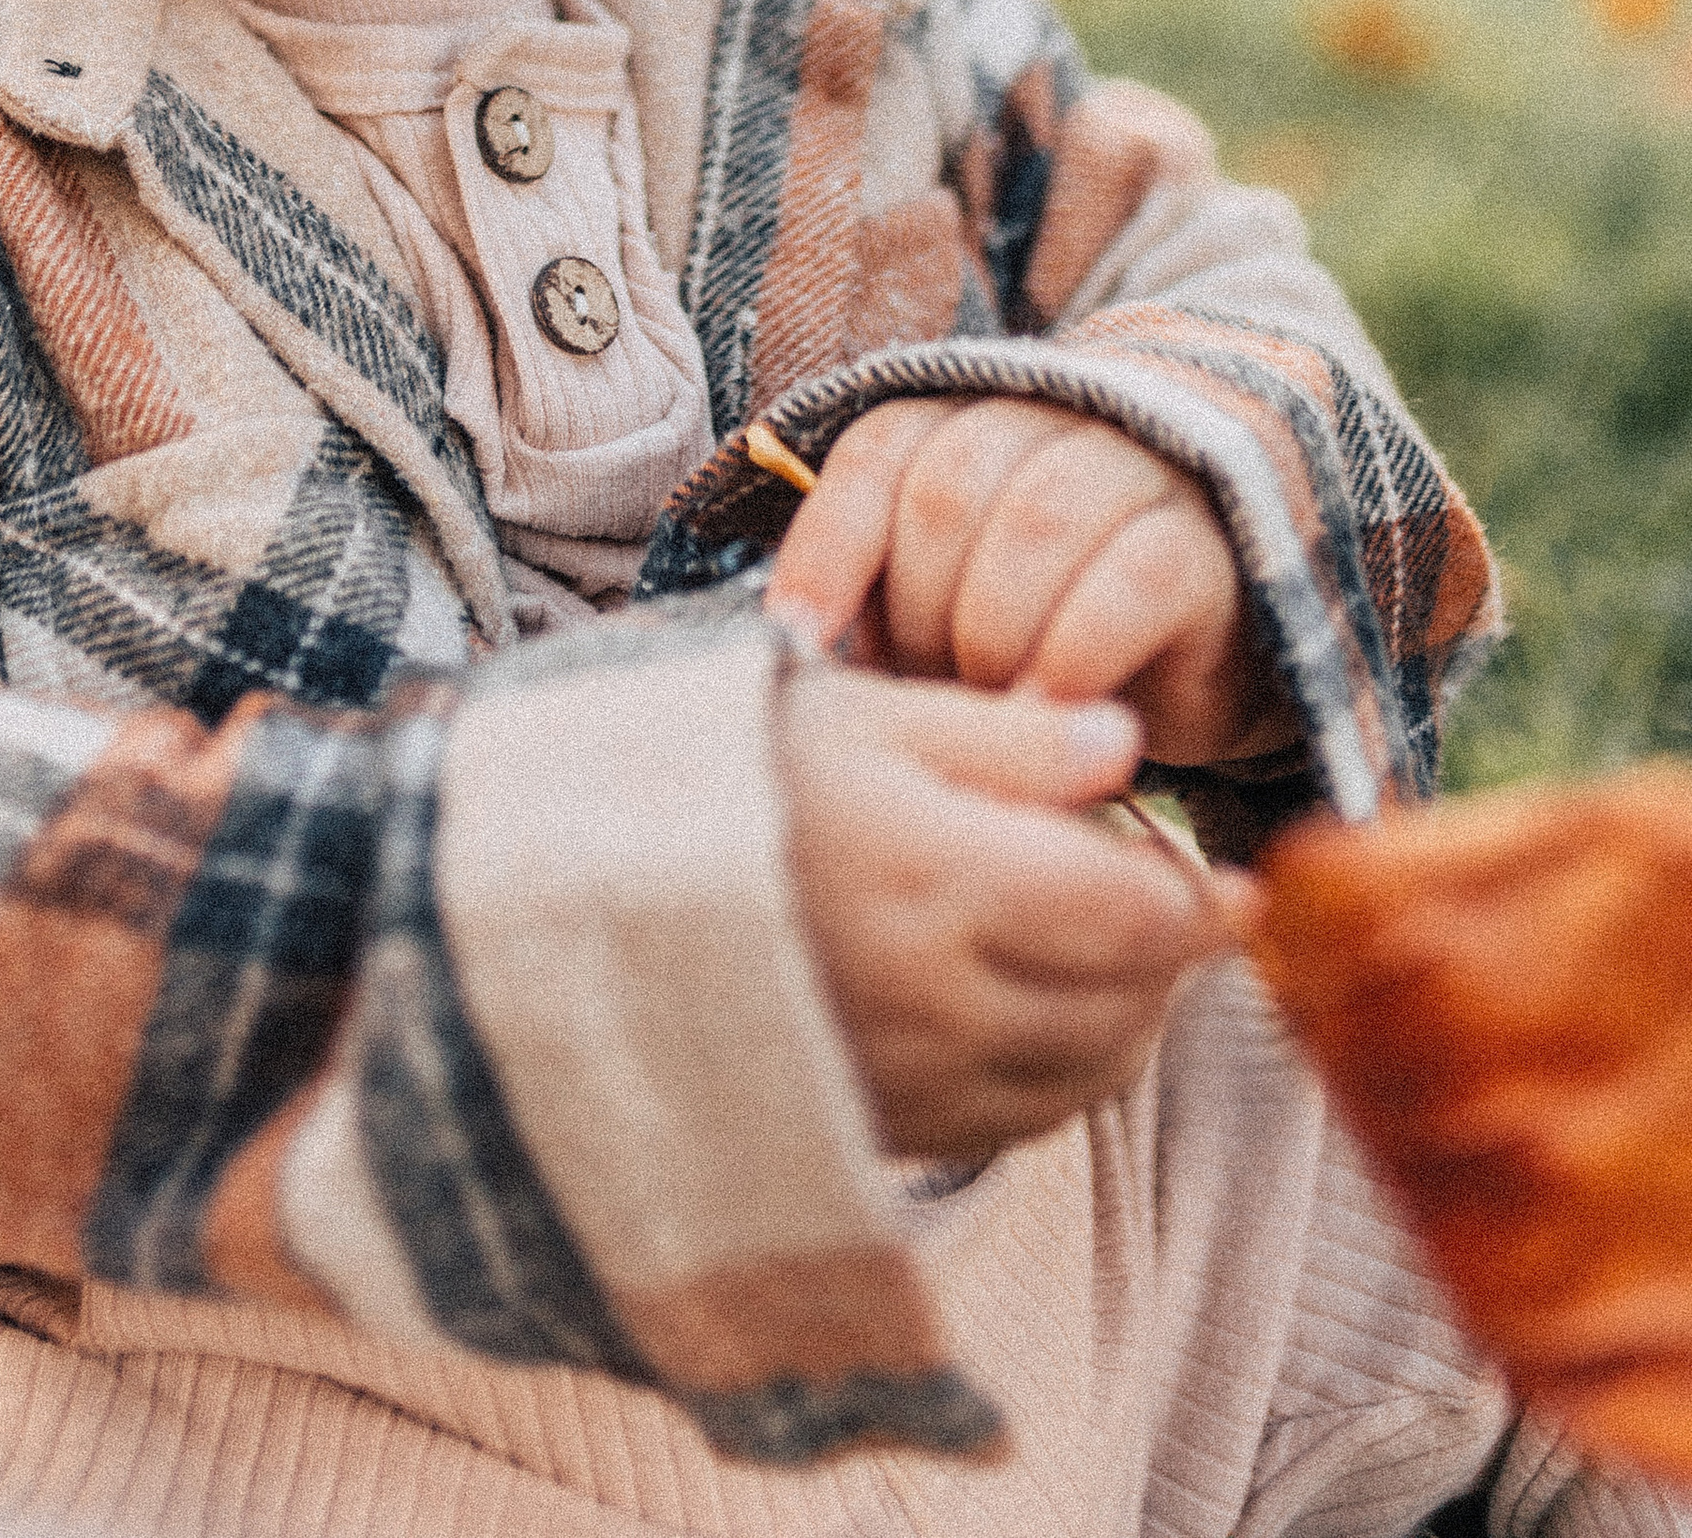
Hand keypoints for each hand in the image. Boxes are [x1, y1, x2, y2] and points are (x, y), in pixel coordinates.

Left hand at [762, 398, 1291, 767]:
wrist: (1213, 617)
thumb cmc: (1050, 621)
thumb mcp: (951, 603)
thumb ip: (882, 598)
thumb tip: (798, 647)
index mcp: (968, 421)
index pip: (878, 453)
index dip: (828, 545)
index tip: (798, 637)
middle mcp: (1050, 425)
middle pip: (946, 492)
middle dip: (918, 609)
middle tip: (928, 687)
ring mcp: (1136, 473)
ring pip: (1033, 524)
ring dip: (992, 633)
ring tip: (990, 701)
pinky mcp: (1206, 547)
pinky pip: (1130, 580)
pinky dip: (1073, 653)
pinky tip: (1052, 705)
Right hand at [777, 668, 1253, 1157]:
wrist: (589, 889)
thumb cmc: (731, 774)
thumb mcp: (861, 710)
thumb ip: (1002, 735)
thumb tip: (1126, 746)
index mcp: (939, 875)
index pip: (1131, 916)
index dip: (1206, 903)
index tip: (1247, 884)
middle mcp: (935, 995)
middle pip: (1122, 1003)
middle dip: (1172, 958)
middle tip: (1174, 902)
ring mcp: (907, 1074)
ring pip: (1081, 1076)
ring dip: (1127, 1021)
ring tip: (1114, 953)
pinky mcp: (878, 1123)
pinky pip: (1014, 1125)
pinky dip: (1058, 1075)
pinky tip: (1037, 1012)